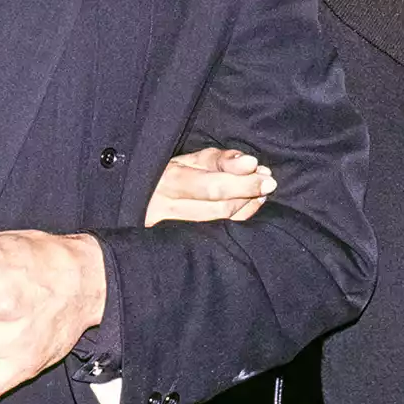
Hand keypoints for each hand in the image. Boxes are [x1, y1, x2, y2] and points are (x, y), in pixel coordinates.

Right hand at [145, 147, 275, 226]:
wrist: (135, 200)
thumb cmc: (165, 175)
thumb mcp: (187, 160)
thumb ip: (218, 160)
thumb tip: (250, 163)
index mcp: (168, 180)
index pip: (211, 185)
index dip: (240, 179)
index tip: (258, 168)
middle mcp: (166, 206)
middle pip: (217, 205)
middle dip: (247, 192)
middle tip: (269, 182)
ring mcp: (168, 229)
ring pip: (217, 222)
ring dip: (245, 206)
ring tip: (260, 192)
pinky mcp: (173, 243)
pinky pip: (212, 234)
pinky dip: (234, 220)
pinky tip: (246, 208)